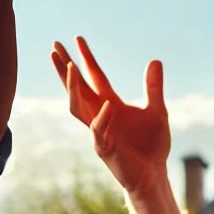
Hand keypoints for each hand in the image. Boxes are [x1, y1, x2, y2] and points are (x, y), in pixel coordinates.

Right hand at [51, 37, 169, 195]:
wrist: (154, 174)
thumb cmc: (152, 145)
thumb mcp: (157, 110)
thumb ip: (153, 87)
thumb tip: (155, 60)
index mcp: (110, 104)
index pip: (94, 77)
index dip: (86, 58)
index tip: (77, 38)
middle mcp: (99, 115)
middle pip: (76, 88)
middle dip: (65, 68)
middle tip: (55, 46)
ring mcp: (99, 131)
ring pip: (77, 107)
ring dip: (73, 87)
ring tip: (71, 67)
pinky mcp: (105, 148)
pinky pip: (99, 130)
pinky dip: (103, 117)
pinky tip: (109, 104)